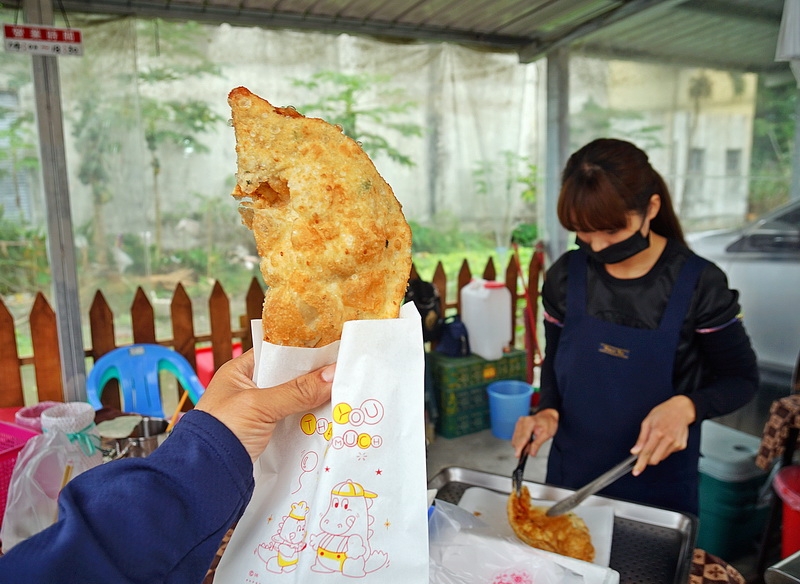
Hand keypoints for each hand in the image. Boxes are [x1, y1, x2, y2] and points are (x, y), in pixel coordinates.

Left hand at [195, 349, 334, 460]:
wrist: (205, 475)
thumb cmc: (222, 431)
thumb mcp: (260, 405)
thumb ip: (297, 391)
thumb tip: (333, 374)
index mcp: (240, 371)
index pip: (276, 352)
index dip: (302, 350)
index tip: (330, 349)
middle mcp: (249, 389)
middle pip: (289, 377)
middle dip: (313, 378)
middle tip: (343, 373)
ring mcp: (258, 412)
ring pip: (294, 400)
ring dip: (313, 400)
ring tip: (343, 394)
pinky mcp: (266, 434)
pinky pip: (293, 420)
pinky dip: (308, 420)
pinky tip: (328, 418)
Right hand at [511, 408, 558, 458]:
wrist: (547, 416)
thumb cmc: (548, 423)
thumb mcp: (547, 434)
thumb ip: (538, 444)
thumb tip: (531, 453)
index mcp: (530, 422)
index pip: (523, 437)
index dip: (519, 447)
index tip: (517, 455)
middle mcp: (522, 421)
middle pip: (517, 439)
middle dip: (520, 448)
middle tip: (528, 452)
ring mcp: (519, 422)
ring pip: (515, 438)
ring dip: (520, 445)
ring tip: (530, 446)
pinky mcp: (518, 425)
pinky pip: (516, 436)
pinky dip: (520, 441)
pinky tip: (526, 443)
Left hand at [631, 395, 695, 475]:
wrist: (681, 409)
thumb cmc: (663, 413)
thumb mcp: (647, 421)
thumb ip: (641, 438)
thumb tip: (635, 451)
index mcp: (657, 432)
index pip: (647, 452)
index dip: (640, 463)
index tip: (636, 471)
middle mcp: (668, 439)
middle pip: (655, 459)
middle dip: (648, 459)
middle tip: (644, 453)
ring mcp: (676, 443)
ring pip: (662, 457)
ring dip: (656, 453)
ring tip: (657, 440)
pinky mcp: (681, 446)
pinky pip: (669, 453)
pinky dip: (664, 449)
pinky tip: (665, 439)